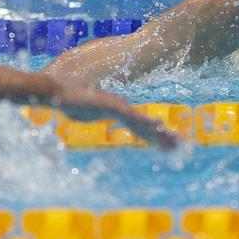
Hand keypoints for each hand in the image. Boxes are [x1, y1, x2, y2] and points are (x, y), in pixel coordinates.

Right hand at [51, 82, 179, 149]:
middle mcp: (121, 107)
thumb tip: (87, 116)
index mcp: (116, 110)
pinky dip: (147, 123)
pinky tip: (160, 127)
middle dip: (163, 137)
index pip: (138, 125)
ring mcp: (118, 106)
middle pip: (145, 125)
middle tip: (180, 146)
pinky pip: (133, 118)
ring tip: (176, 142)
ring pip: (143, 122)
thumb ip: (92, 116)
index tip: (165, 142)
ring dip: (161, 133)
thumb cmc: (68, 101)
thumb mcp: (84, 114)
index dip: (152, 134)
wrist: (58, 91)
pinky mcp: (113, 106)